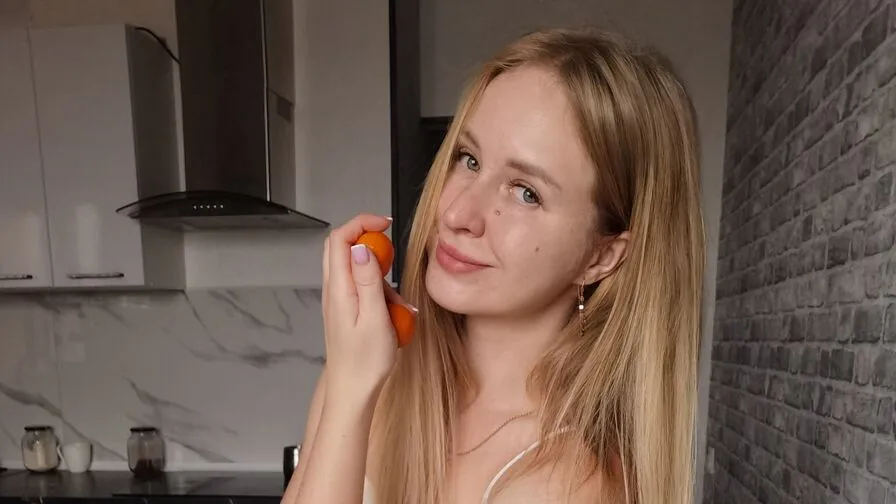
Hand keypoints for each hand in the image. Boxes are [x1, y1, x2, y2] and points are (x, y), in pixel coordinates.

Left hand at [321, 213, 411, 408]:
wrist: (352, 392)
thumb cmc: (366, 362)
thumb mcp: (374, 317)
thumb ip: (369, 279)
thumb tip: (362, 246)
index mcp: (339, 289)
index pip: (340, 239)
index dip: (361, 223)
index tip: (385, 225)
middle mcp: (333, 291)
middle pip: (340, 247)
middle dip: (366, 238)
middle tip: (390, 247)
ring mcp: (337, 300)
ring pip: (353, 267)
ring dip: (378, 272)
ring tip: (398, 300)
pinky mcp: (345, 310)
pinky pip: (361, 287)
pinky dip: (379, 291)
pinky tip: (394, 313)